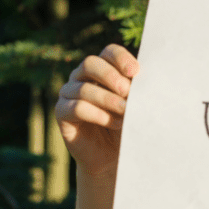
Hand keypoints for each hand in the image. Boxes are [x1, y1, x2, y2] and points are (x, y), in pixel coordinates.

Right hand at [55, 44, 139, 177]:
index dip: (121, 58)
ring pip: (84, 88)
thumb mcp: (134, 106)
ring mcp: (69, 93)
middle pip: (90, 63)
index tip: (136, 72)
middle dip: (111, 77)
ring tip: (125, 113)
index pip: (108, 52)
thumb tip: (146, 81)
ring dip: (108, 100)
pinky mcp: (62, 113)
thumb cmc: (126, 126)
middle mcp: (81, 77)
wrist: (112, 156)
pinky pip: (76, 108)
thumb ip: (136, 91)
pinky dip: (97, 114)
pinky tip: (112, 122)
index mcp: (102, 69)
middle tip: (127, 92)